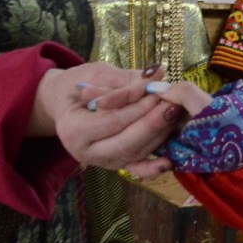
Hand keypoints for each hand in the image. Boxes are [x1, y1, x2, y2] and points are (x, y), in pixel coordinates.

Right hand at [33, 68, 199, 171]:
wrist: (66, 104)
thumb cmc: (78, 86)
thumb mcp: (96, 75)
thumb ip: (126, 78)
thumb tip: (157, 72)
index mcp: (73, 129)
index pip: (113, 121)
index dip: (139, 108)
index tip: (160, 93)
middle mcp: (85, 152)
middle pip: (126, 143)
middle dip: (153, 123)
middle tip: (174, 104)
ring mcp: (101, 162)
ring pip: (136, 154)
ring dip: (159, 135)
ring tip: (177, 114)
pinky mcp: (116, 164)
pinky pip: (136, 169)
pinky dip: (152, 168)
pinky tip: (169, 162)